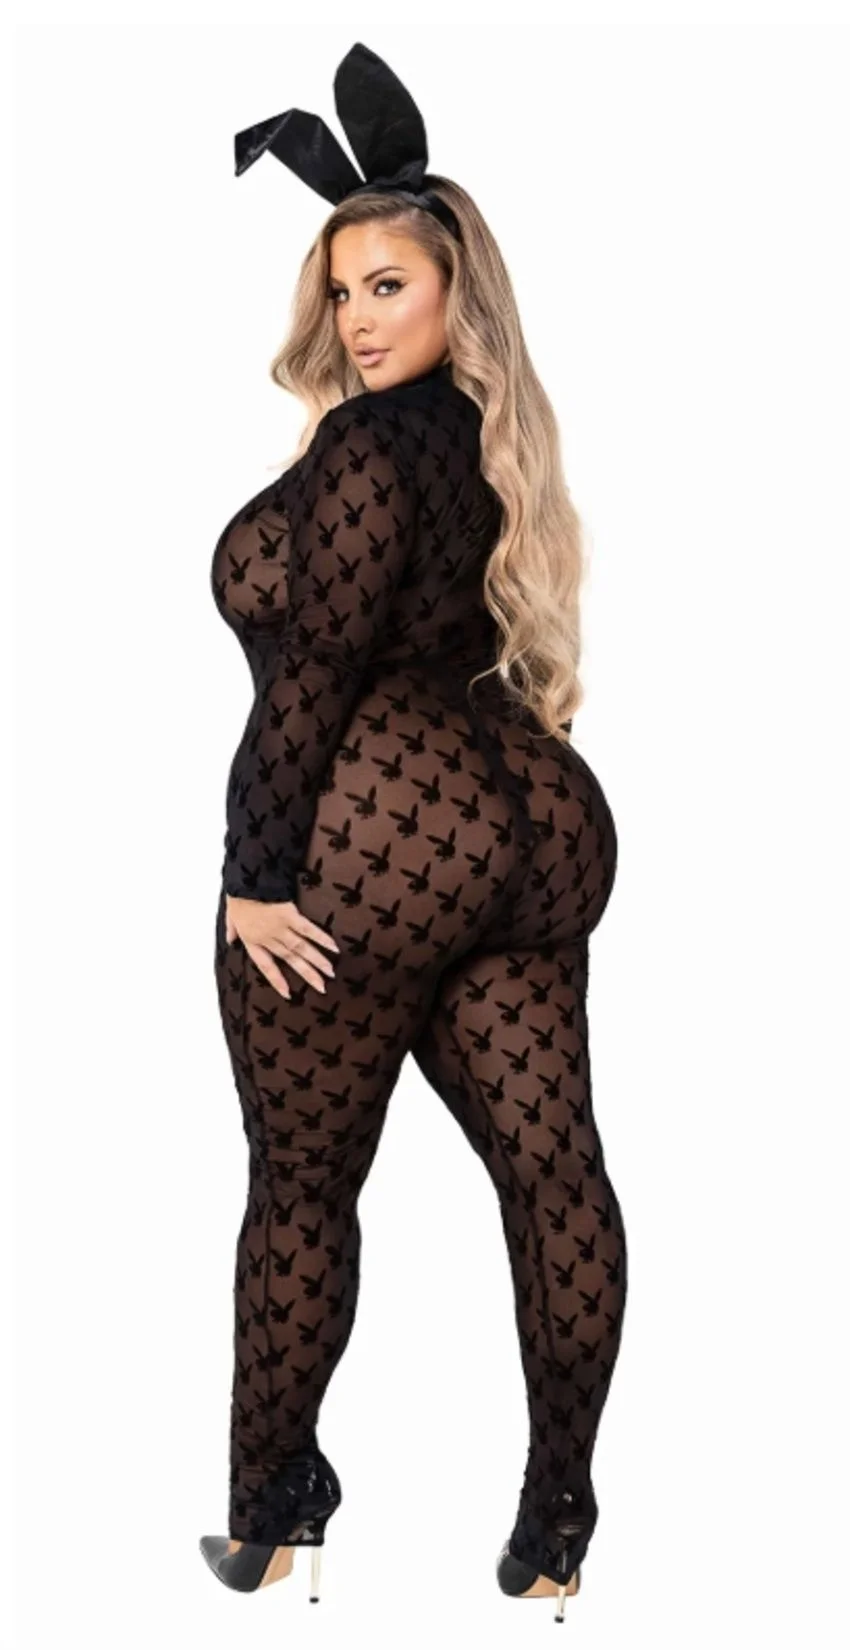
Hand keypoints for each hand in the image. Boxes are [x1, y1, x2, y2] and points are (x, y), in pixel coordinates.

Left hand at [225, 894, 340, 998]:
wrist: (247, 878)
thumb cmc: (238, 893)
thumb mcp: (229, 914)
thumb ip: (232, 929)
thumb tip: (230, 941)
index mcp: (252, 940)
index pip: (266, 966)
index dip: (277, 980)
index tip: (288, 994)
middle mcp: (268, 938)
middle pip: (290, 960)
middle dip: (307, 974)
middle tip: (322, 988)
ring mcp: (280, 927)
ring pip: (301, 948)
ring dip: (317, 961)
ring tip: (331, 972)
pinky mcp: (290, 915)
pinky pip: (308, 929)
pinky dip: (321, 939)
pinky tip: (333, 948)